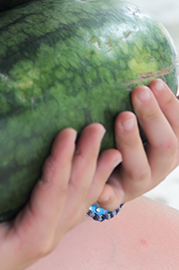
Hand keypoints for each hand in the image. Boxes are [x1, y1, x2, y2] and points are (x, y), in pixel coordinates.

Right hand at [0, 123, 120, 269]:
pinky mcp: (41, 229)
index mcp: (30, 238)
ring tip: (112, 149)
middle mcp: (46, 236)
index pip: (54, 193)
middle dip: (88, 160)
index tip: (68, 131)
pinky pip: (71, 205)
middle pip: (75, 194)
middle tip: (98, 127)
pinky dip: (87, 186)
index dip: (62, 162)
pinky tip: (93, 172)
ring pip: (79, 201)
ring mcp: (47, 234)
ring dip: (95, 173)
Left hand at [95, 79, 178, 210]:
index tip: (155, 81)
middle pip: (165, 145)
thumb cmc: (134, 138)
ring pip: (139, 168)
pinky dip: (106, 193)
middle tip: (139, 91)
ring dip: (132, 142)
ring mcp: (138, 183)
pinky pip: (111, 198)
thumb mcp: (149, 123)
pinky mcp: (115, 196)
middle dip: (153, 117)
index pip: (178, 125)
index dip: (170, 104)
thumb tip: (152, 71)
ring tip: (122, 117)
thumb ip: (150, 100)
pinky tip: (99, 185)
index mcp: (172, 145)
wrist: (117, 180)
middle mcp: (160, 165)